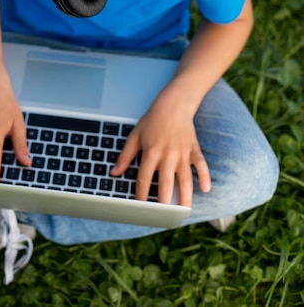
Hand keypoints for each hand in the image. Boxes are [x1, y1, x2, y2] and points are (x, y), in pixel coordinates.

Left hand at [110, 92, 210, 206]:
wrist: (174, 104)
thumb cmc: (153, 120)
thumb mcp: (135, 136)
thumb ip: (125, 156)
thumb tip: (114, 172)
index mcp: (151, 152)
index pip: (145, 178)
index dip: (142, 195)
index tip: (140, 208)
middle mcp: (167, 155)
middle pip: (165, 183)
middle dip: (164, 202)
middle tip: (164, 218)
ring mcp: (182, 153)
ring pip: (185, 178)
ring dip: (185, 196)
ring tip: (184, 212)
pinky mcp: (194, 149)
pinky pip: (201, 165)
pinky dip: (205, 176)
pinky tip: (206, 189)